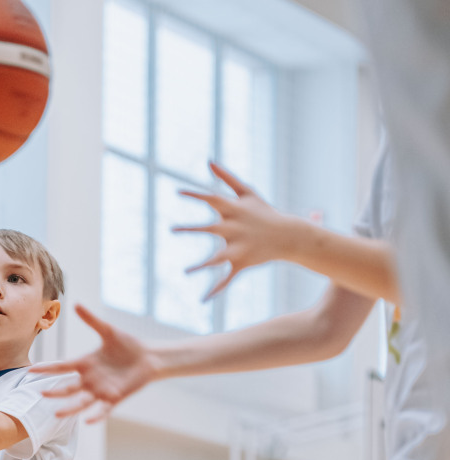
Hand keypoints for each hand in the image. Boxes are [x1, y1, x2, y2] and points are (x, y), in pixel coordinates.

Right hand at [28, 304, 157, 420]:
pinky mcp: (114, 398)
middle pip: (68, 387)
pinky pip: (103, 409)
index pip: (62, 367)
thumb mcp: (108, 331)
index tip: (30, 370)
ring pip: (81, 401)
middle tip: (40, 393)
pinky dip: (96, 415)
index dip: (46, 369)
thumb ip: (91, 320)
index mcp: (85, 364)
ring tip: (57, 413)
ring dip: (69, 408)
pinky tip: (88, 421)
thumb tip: (75, 304)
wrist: (148, 357)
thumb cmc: (127, 345)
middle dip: (55, 391)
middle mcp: (89, 379)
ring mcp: (101, 390)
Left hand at [174, 161, 297, 299]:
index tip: (177, 192)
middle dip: (191, 229)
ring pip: (217, 259)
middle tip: (172, 229)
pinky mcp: (242, 263)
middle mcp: (235, 228)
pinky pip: (227, 279)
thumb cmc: (264, 211)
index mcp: (234, 210)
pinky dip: (216, 290)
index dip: (195, 195)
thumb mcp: (247, 192)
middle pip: (210, 228)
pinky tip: (203, 299)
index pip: (211, 198)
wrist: (288, 234)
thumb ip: (226, 177)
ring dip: (202, 266)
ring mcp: (239, 247)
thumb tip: (208, 160)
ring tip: (186, 271)